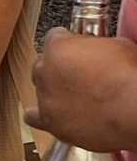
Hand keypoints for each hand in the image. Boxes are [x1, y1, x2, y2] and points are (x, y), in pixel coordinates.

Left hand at [25, 28, 136, 151]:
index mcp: (58, 46)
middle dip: (59, 68)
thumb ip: (96, 46)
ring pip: (41, 89)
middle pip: (44, 65)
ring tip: (76, 97)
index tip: (77, 49)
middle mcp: (45, 70)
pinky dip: (41, 115)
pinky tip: (55, 114)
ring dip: (54, 91)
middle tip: (80, 76)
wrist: (132, 110)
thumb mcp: (116, 45)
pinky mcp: (50, 122)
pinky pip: (33, 117)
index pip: (54, 38)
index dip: (69, 43)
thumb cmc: (129, 78)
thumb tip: (98, 49)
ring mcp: (45, 97)